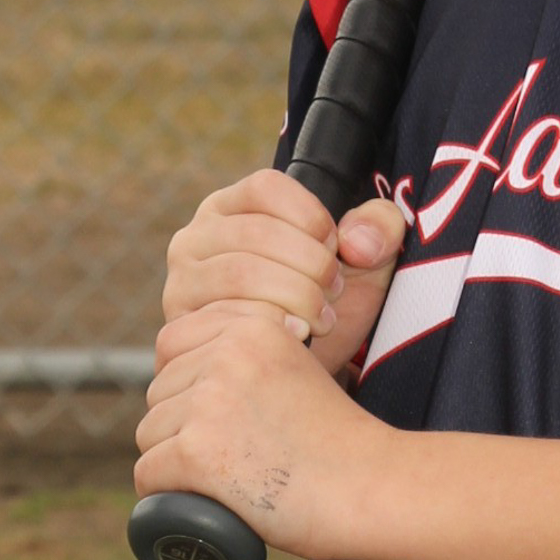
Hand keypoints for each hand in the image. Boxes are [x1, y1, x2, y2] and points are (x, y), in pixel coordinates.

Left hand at [133, 302, 394, 558]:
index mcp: (252, 327)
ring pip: (150, 433)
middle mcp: (226, 353)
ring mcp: (209, 400)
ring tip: (231, 478)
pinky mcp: (197, 449)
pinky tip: (203, 500)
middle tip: (236, 456)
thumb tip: (189, 380)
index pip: (172, 343)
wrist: (373, 488)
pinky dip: (167, 495)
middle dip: (180, 426)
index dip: (186, 384)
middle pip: (158, 392)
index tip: (221, 417)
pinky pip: (148, 473)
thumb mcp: (295, 372)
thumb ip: (249, 362)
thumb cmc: (340, 444)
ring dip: (175, 461)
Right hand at [163, 172, 407, 374]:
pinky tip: (296, 339)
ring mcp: (183, 281)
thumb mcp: (366, 263)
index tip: (337, 248)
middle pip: (256, 232)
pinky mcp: (180, 326)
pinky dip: (269, 326)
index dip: (311, 216)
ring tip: (321, 317)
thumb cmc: (326, 304)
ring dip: (295, 297)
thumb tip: (357, 241)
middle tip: (334, 292)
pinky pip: (223, 316)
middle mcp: (197, 237)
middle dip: (310, 265)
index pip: (266, 188)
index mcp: (235, 207)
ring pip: (240, 272)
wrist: (301, 371)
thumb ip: (379, 229)